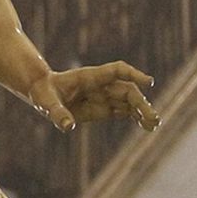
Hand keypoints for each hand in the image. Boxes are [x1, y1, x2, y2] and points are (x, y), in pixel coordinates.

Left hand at [27, 61, 158, 133]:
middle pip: (127, 90)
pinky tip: (146, 126)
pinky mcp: (103, 108)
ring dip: (142, 111)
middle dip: (141, 104)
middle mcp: (101, 85)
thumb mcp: (45, 103)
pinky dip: (135, 117)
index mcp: (89, 77)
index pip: (117, 71)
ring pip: (129, 101)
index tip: (149, 83)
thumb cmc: (42, 93)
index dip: (134, 74)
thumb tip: (68, 126)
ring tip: (154, 125)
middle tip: (153, 119)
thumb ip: (56, 113)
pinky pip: (124, 111)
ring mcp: (104, 96)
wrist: (42, 92)